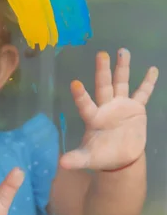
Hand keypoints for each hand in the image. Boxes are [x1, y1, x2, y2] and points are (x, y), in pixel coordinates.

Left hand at [60, 49, 158, 170]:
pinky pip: (143, 93)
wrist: (120, 157)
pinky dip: (148, 82)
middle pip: (103, 86)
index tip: (75, 83)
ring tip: (122, 51)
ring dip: (122, 68)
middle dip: (102, 71)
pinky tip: (152, 69)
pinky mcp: (136, 108)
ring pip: (121, 83)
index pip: (85, 104)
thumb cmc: (100, 154)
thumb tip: (62, 164)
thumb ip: (76, 159)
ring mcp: (120, 105)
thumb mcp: (88, 158)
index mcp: (93, 117)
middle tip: (100, 54)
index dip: (80, 95)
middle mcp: (105, 106)